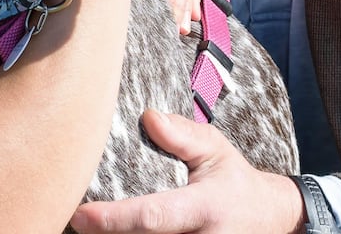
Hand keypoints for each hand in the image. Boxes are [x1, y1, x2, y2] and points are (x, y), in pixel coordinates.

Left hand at [69, 110, 305, 233]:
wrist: (269, 218)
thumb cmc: (233, 180)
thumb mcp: (215, 150)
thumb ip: (183, 136)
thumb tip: (148, 117)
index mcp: (203, 208)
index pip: (154, 217)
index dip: (115, 219)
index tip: (80, 216)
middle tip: (71, 220)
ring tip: (86, 225)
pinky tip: (108, 230)